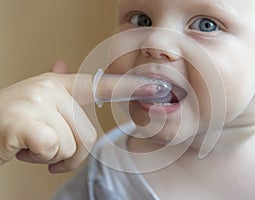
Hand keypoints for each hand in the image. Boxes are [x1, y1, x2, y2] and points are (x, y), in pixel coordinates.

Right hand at [0, 61, 168, 172]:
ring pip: (72, 147)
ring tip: (31, 143)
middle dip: (68, 151)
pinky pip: (53, 149)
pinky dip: (39, 156)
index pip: (101, 85)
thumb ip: (58, 89)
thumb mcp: (38, 102)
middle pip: (88, 135)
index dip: (130, 87)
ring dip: (52, 156)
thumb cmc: (13, 121)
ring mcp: (38, 103)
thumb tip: (63, 64)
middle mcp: (51, 89)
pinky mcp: (25, 122)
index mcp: (59, 86)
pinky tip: (22, 147)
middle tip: (44, 144)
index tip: (157, 87)